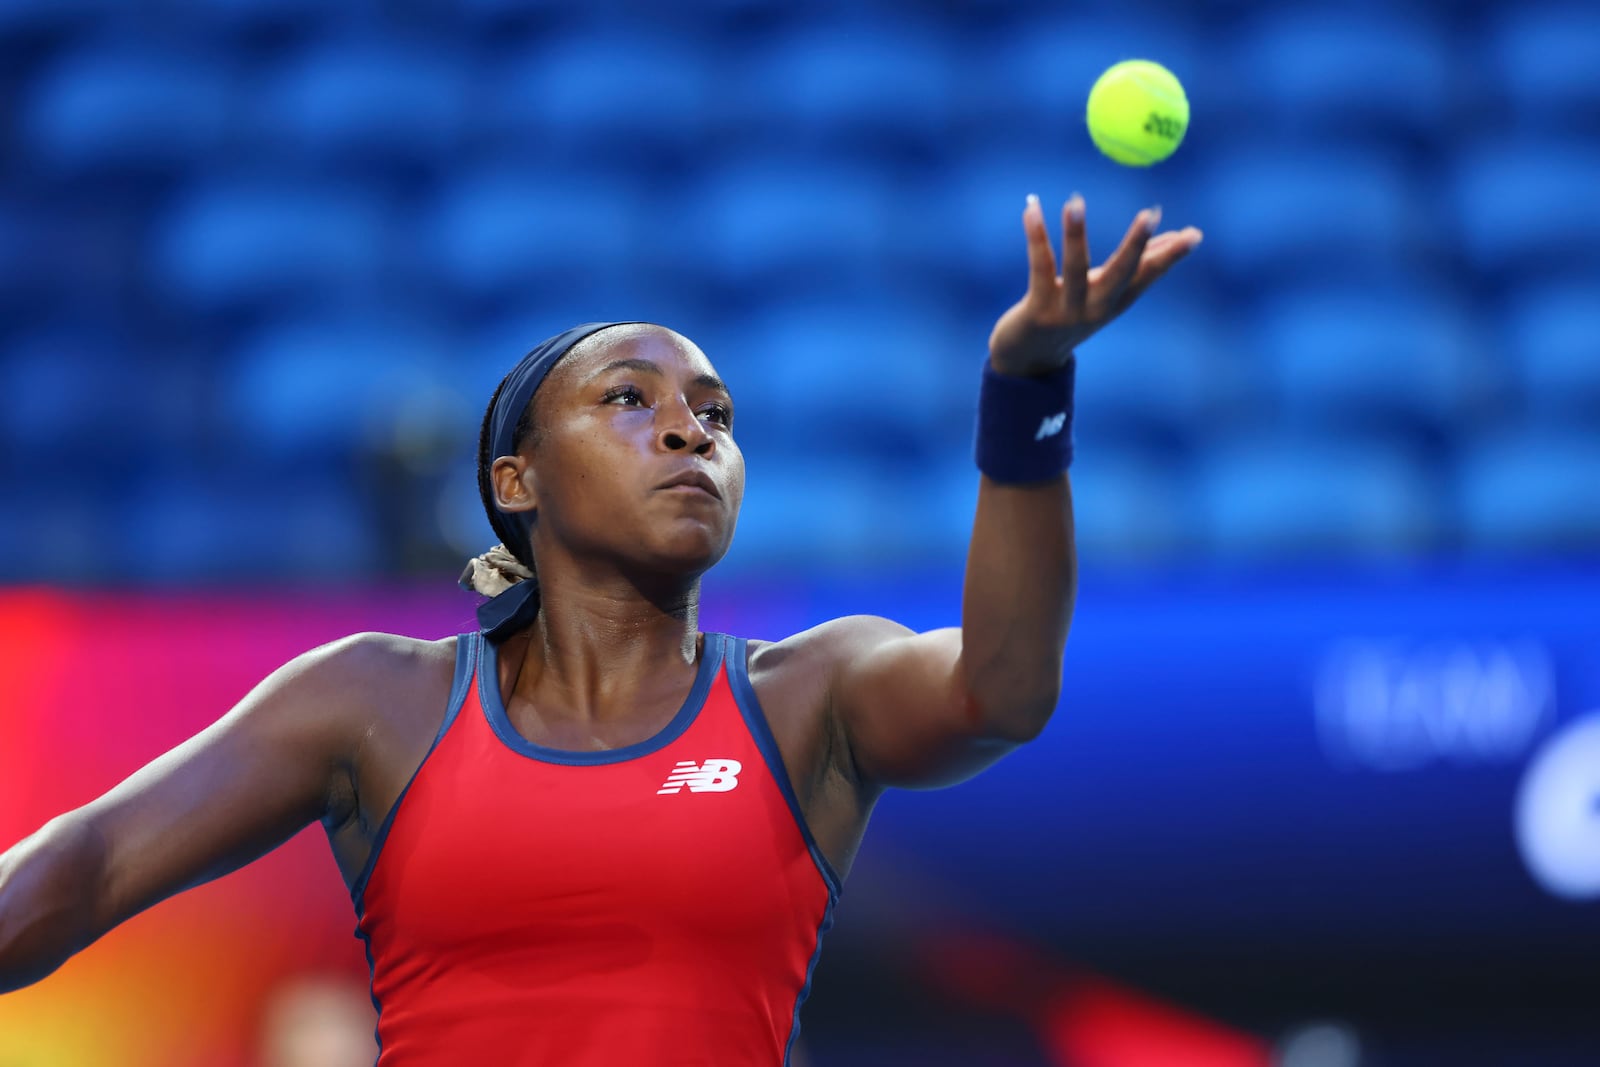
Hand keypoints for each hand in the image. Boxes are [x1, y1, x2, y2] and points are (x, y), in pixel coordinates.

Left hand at [987, 194, 1202, 377]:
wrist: (1030, 357)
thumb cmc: (1072, 314)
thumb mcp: (1108, 292)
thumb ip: (1140, 264)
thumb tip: (1183, 234)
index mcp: (1117, 301)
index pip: (1149, 275)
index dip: (1171, 255)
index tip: (1194, 234)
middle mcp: (1096, 308)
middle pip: (1121, 274)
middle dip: (1136, 245)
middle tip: (1150, 214)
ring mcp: (1067, 311)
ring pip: (1074, 268)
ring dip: (1075, 234)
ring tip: (1075, 202)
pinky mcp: (1038, 310)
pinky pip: (1039, 266)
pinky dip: (1036, 236)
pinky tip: (1032, 208)